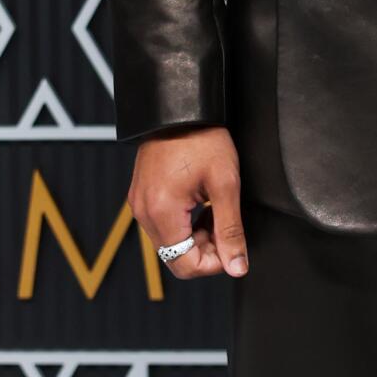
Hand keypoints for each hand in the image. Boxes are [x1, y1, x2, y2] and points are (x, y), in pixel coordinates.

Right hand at [130, 124, 247, 279]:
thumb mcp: (225, 184)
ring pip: (169, 244)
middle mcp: (143, 213)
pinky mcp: (141, 196)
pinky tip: (200, 204)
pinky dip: (184, 225)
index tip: (231, 244)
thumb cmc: (202, 139)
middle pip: (175, 258)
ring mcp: (139, 204)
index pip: (185, 266)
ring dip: (195, 237)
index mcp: (162, 212)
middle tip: (224, 225)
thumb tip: (237, 267)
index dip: (214, 263)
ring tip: (214, 210)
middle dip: (205, 250)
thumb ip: (230, 230)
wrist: (180, 109)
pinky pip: (162, 226)